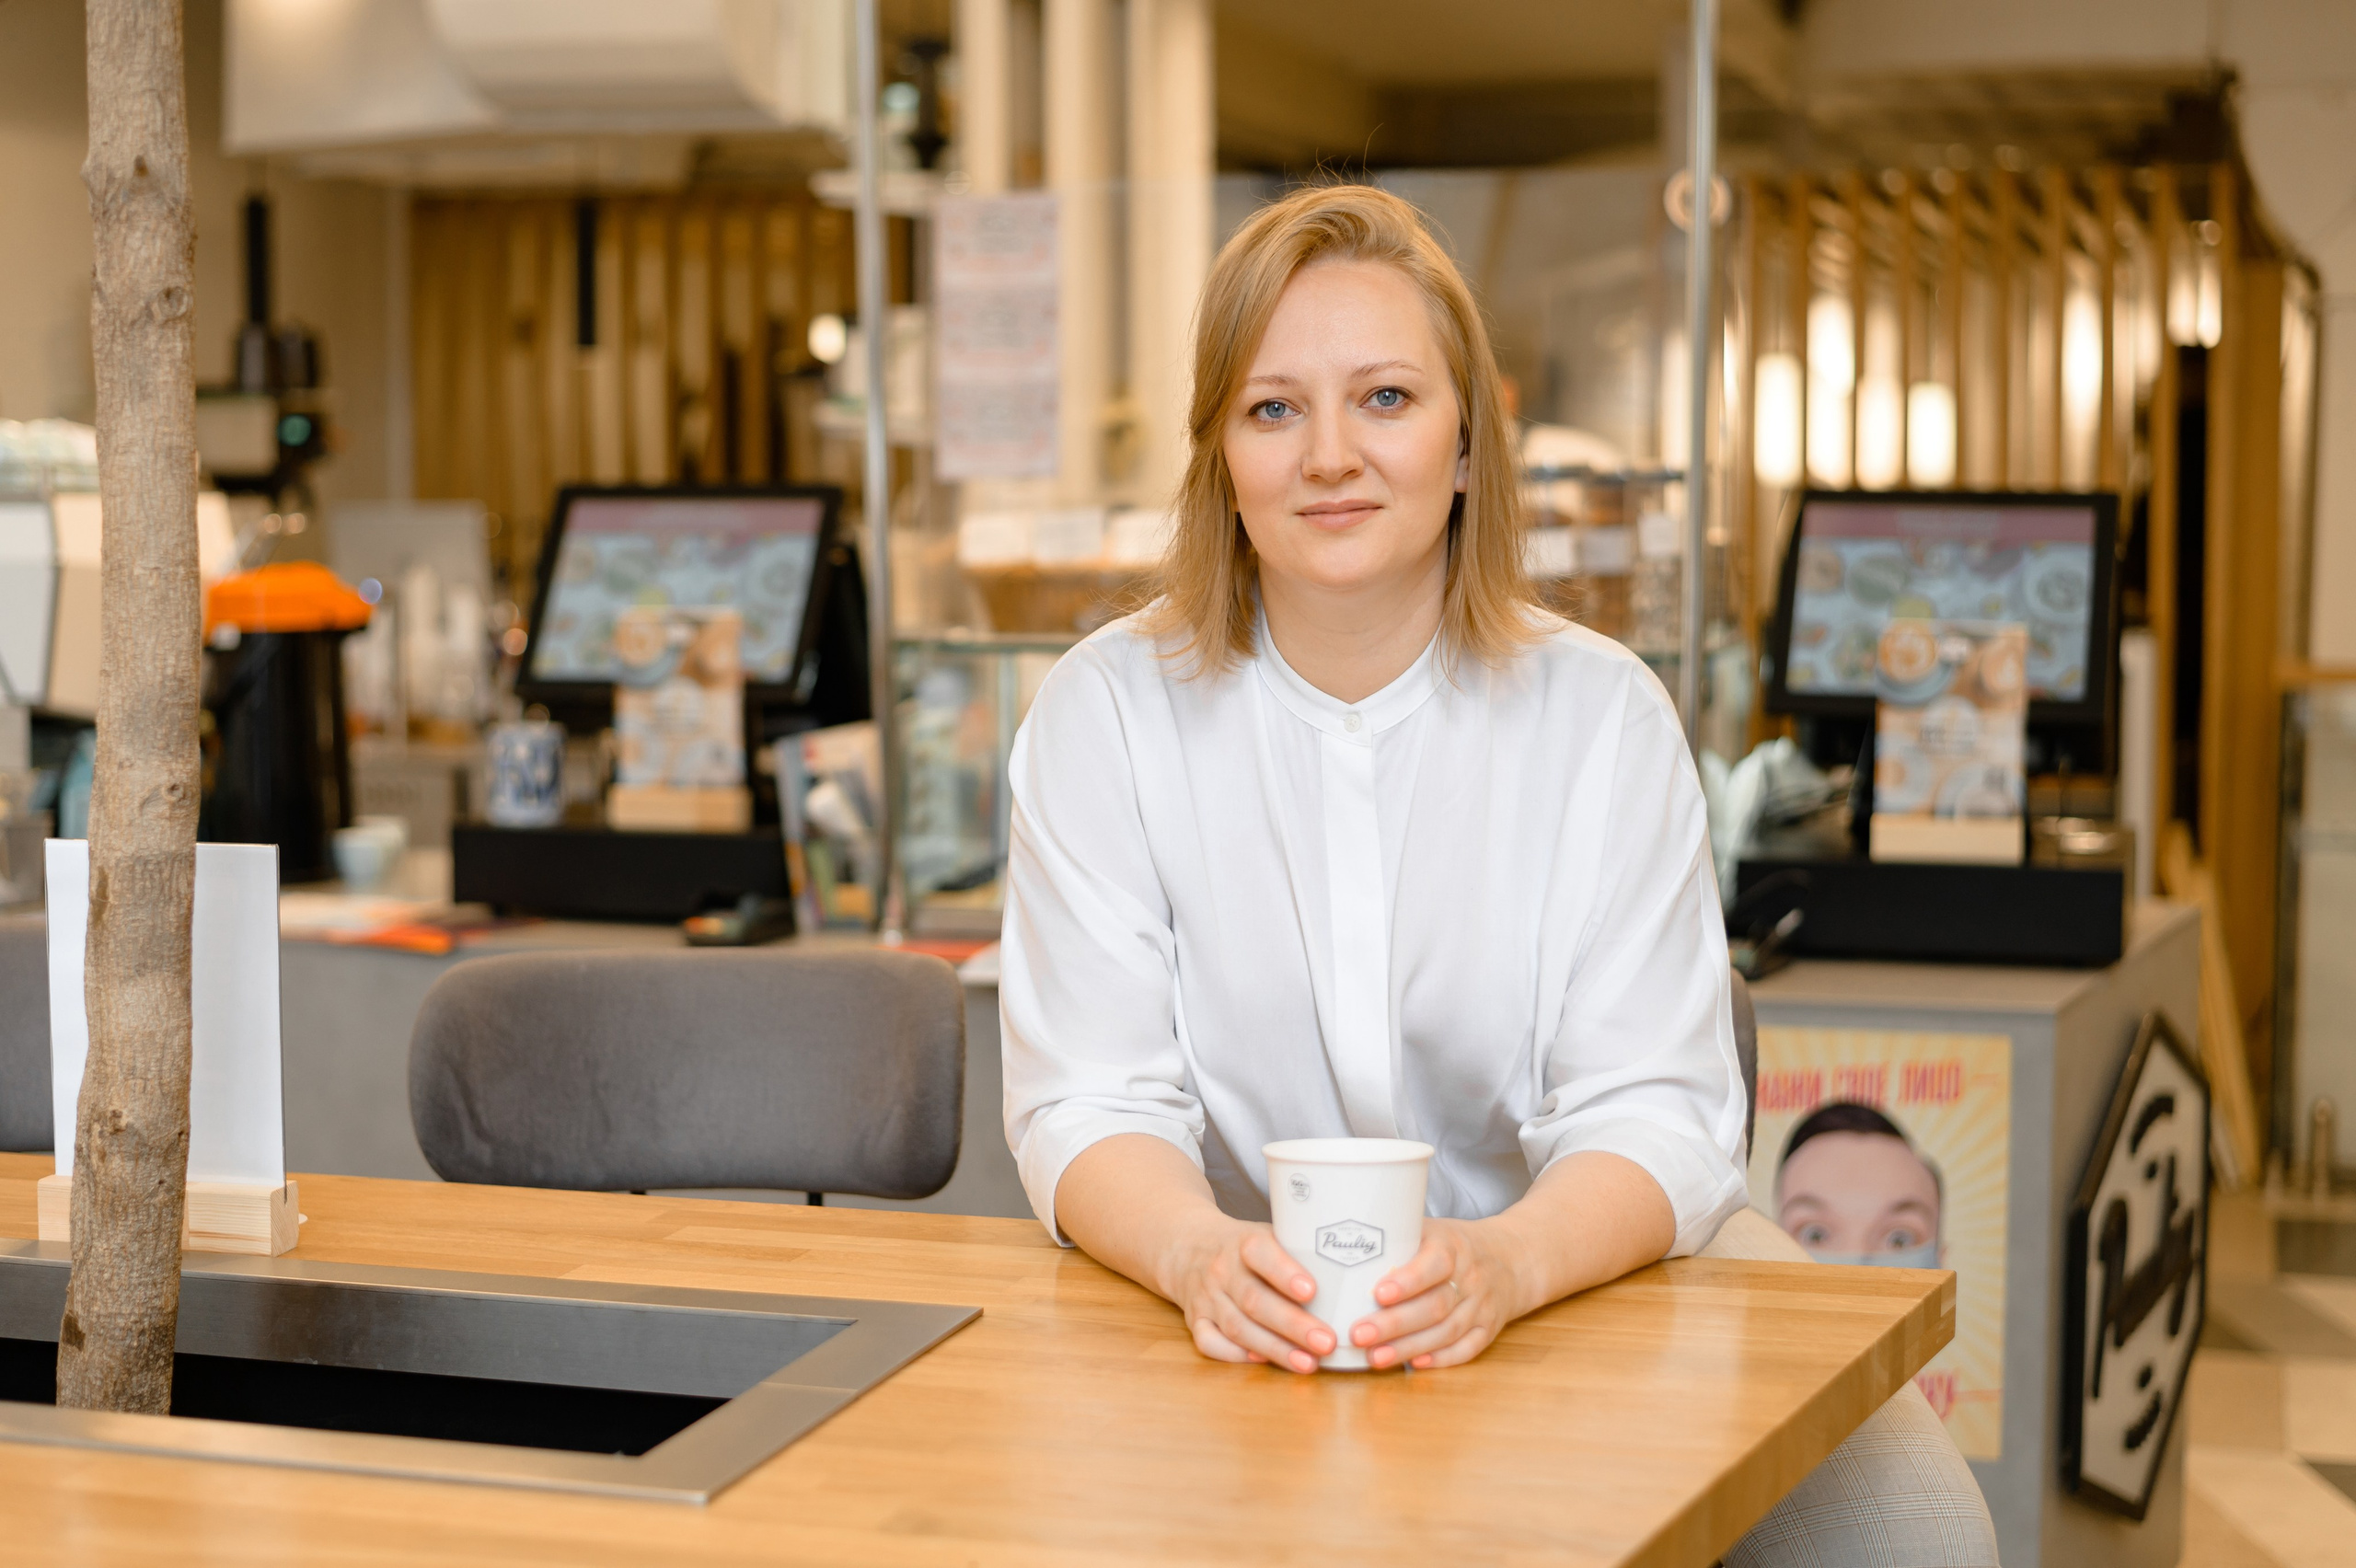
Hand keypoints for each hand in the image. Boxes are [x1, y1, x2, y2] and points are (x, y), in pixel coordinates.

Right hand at [1161, 1217, 1336, 1373]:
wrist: (1187, 1248)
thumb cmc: (1244, 1246)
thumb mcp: (1268, 1233)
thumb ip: (1299, 1250)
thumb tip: (1356, 1272)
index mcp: (1242, 1243)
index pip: (1260, 1253)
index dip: (1284, 1273)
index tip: (1312, 1291)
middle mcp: (1222, 1271)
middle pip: (1255, 1300)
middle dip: (1293, 1325)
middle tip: (1327, 1342)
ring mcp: (1206, 1298)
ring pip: (1238, 1327)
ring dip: (1275, 1348)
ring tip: (1309, 1363)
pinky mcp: (1195, 1321)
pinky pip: (1210, 1343)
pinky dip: (1235, 1355)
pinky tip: (1263, 1362)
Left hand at [1349, 1218, 1530, 1369]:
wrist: (1511, 1259)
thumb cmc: (1454, 1244)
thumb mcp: (1431, 1229)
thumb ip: (1396, 1236)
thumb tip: (1335, 1242)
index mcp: (1454, 1247)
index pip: (1434, 1265)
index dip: (1407, 1281)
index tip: (1378, 1293)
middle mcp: (1471, 1278)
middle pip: (1435, 1306)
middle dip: (1395, 1324)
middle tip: (1358, 1334)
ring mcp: (1482, 1307)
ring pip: (1447, 1332)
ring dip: (1409, 1348)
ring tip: (1374, 1357)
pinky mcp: (1488, 1330)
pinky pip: (1467, 1349)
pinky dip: (1441, 1360)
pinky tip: (1414, 1365)